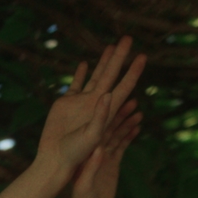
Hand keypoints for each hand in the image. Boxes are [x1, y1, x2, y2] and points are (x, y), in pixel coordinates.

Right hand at [33, 37, 145, 181]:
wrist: (54, 159)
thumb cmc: (76, 154)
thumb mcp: (91, 136)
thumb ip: (100, 117)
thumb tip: (107, 94)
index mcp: (107, 110)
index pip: (124, 86)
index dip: (134, 72)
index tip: (143, 56)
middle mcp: (96, 104)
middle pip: (112, 75)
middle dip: (120, 57)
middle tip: (128, 38)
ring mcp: (82, 102)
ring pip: (96, 77)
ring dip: (103, 62)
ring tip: (111, 46)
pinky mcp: (66, 104)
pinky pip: (76, 85)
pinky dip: (80, 74)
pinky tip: (85, 63)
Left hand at [68, 104, 140, 197]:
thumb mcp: (85, 187)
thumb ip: (92, 168)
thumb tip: (98, 148)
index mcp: (86, 156)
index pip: (97, 130)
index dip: (107, 115)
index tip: (117, 101)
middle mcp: (93, 154)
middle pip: (108, 129)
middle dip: (120, 114)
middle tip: (133, 100)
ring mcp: (103, 159)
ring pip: (116, 136)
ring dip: (126, 123)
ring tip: (138, 110)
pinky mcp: (111, 166)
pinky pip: (121, 147)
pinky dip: (128, 136)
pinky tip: (137, 126)